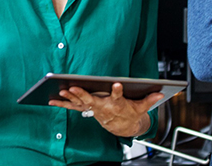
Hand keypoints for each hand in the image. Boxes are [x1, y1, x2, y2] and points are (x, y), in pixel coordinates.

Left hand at [48, 83, 162, 136]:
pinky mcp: (86, 110)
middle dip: (82, 94)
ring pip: (80, 103)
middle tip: (73, 87)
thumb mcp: (142, 107)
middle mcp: (103, 108)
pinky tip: (50, 100)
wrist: (122, 127)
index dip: (118, 91)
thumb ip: (149, 99)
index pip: (118, 97)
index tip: (118, 83)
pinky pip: (72, 107)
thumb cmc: (130, 113)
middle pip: (92, 100)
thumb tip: (161, 92)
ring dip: (69, 98)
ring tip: (60, 90)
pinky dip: (61, 104)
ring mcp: (93, 109)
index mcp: (117, 105)